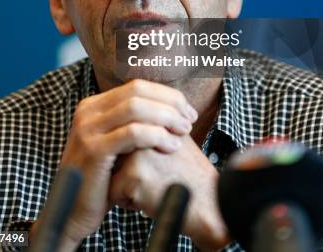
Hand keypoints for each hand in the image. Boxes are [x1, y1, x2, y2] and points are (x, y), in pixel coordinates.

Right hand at [32, 79, 197, 250]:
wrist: (74, 214)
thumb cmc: (104, 180)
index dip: (166, 95)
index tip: (187, 111)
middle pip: (138, 91)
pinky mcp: (94, 150)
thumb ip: (134, 123)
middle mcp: (87, 111)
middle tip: (189, 120)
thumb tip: (171, 107)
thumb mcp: (116, 143)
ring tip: (183, 132)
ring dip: (166, 117)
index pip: (137, 86)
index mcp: (94, 105)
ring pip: (136, 108)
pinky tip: (171, 146)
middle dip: (169, 103)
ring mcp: (88, 129)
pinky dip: (157, 136)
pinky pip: (133, 133)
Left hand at [109, 135, 230, 251]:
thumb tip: (123, 131)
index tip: (162, 167)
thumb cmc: (190, 176)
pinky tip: (153, 200)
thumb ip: (152, 130)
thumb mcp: (174, 140)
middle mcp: (143, 129)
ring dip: (128, 185)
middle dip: (130, 171)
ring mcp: (137, 150)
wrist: (210, 203)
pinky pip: (114, 194)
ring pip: (112, 174)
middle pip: (116, 156)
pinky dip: (130, 203)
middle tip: (161, 177)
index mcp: (151, 119)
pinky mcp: (134, 174)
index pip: (123, 141)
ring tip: (157, 186)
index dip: (138, 161)